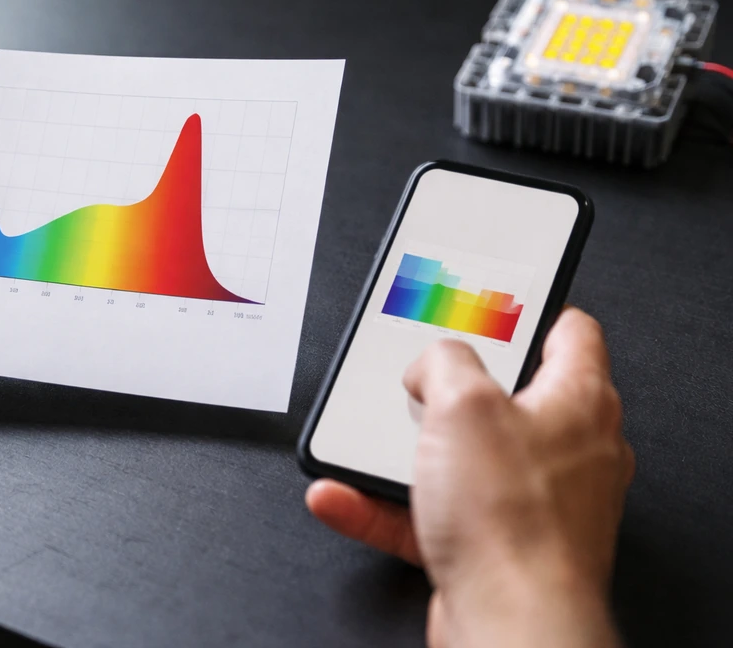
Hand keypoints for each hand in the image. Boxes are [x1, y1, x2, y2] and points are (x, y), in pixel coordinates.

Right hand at [306, 308, 633, 647]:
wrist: (510, 624)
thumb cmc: (513, 524)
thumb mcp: (461, 404)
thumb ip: (443, 362)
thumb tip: (433, 363)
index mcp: (577, 401)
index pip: (571, 333)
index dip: (532, 310)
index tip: (498, 306)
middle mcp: (566, 451)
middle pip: (508, 397)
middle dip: (453, 387)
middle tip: (421, 376)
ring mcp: (531, 502)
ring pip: (462, 460)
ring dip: (406, 451)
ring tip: (368, 439)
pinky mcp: (495, 546)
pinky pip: (432, 512)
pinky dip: (385, 503)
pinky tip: (345, 496)